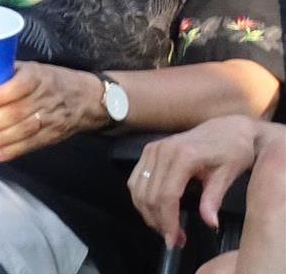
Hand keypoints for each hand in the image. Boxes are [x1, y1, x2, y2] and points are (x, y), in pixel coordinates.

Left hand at [0, 61, 105, 160]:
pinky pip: (32, 144)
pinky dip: (14, 151)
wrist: (88, 98)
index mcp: (38, 77)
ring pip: (24, 130)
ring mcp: (50, 118)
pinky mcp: (52, 135)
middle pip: (18, 112)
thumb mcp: (32, 68)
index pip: (21, 85)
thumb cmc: (50, 80)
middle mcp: (45, 98)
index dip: (2, 93)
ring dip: (0, 140)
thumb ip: (8, 73)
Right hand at [129, 115, 263, 246]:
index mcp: (184, 155)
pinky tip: (154, 210)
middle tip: (174, 239)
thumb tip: (209, 223)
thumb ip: (214, 198)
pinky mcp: (149, 150)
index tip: (174, 240)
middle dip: (158, 221)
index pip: (167, 195)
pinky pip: (136, 179)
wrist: (228, 128)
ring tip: (165, 227)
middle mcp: (162, 150)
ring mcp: (152, 149)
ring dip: (147, 212)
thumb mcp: (228, 174)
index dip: (168, 221)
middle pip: (150, 194)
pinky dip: (141, 198)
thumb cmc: (233, 151)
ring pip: (138, 189)